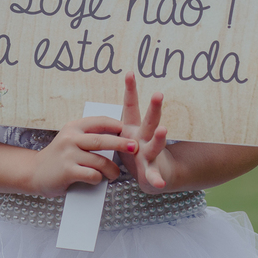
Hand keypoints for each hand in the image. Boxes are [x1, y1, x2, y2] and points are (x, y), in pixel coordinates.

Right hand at [29, 117, 136, 197]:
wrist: (34, 172)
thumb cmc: (59, 158)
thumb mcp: (70, 140)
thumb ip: (88, 138)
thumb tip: (119, 139)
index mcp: (73, 127)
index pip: (99, 122)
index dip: (115, 125)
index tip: (127, 130)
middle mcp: (70, 138)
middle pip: (102, 140)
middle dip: (121, 144)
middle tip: (134, 147)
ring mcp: (68, 155)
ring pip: (100, 161)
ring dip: (112, 170)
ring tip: (115, 174)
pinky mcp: (67, 171)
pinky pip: (92, 175)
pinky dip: (98, 179)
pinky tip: (96, 180)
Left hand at [118, 73, 171, 193]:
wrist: (154, 176)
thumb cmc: (134, 154)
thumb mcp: (124, 137)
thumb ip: (115, 125)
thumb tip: (95, 110)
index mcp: (133, 129)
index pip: (131, 107)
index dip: (130, 90)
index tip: (129, 73)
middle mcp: (144, 138)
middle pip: (149, 121)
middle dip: (154, 108)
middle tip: (157, 94)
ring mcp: (150, 154)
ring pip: (155, 144)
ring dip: (159, 138)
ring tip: (163, 130)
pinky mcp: (152, 171)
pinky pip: (153, 176)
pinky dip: (156, 179)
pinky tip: (160, 183)